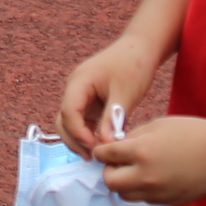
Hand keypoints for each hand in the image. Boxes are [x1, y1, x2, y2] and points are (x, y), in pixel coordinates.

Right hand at [58, 35, 155, 154]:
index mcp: (80, 81)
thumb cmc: (134, 65)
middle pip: (64, 119)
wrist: (141, 48)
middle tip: (93, 157)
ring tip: (98, 153)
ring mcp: (81, 94)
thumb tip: (105, 144)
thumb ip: (113, 119)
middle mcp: (75, 88)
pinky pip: (83, 120)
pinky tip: (102, 144)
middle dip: (75, 139)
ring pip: (71, 121)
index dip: (78, 132)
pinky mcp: (90, 101)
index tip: (94, 146)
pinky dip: (89, 132)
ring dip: (80, 138)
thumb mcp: (125, 93)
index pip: (68, 111)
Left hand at [94, 112, 205, 205]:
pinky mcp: (166, 202)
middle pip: (109, 182)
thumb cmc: (193, 133)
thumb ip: (134, 137)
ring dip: (124, 184)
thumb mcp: (159, 125)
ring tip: (135, 171)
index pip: (104, 155)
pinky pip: (144, 200)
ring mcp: (156, 192)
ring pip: (125, 195)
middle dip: (109, 171)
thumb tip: (117, 146)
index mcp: (141, 151)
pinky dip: (142, 191)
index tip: (104, 149)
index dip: (101, 151)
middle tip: (118, 163)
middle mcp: (144, 175)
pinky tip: (154, 178)